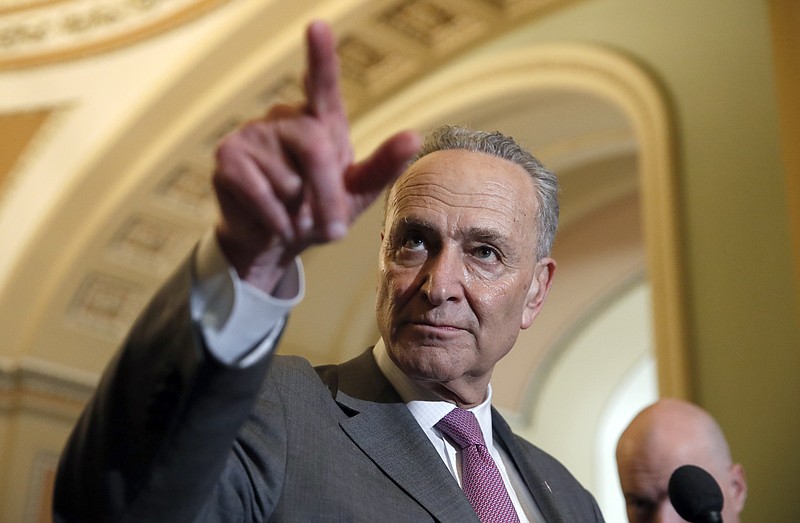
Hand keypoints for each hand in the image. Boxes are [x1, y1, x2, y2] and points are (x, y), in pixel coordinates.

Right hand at [212, 21, 419, 292]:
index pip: (323, 83)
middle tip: (334, 231)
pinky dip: (277, 221)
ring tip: (294, 215)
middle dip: (327, 196)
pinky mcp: (227, 158)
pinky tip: (275, 222)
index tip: (317, 27)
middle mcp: (284, 118)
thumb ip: (383, 166)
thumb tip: (413, 136)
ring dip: (300, 213)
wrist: (276, 242)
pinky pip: (262, 194)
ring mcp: (252, 134)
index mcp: (320, 120)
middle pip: (315, 149)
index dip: (321, 57)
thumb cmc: (319, 211)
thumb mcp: (357, 192)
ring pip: (288, 180)